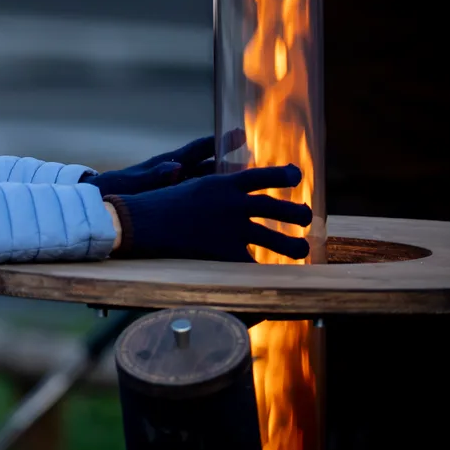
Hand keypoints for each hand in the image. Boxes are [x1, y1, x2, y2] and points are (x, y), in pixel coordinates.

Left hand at [83, 130, 246, 196]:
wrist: (103, 203)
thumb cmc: (116, 189)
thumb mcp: (134, 183)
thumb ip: (155, 175)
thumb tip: (175, 167)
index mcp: (169, 164)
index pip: (199, 149)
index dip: (219, 141)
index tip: (240, 133)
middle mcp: (177, 173)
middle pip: (210, 166)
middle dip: (231, 164)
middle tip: (257, 163)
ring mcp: (177, 188)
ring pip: (207, 184)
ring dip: (225, 185)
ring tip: (250, 188)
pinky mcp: (175, 203)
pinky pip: (198, 201)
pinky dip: (212, 203)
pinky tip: (228, 214)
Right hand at [103, 163, 312, 261]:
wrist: (143, 222)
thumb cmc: (160, 203)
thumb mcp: (193, 186)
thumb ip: (217, 189)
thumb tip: (234, 191)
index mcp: (224, 182)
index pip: (263, 176)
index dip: (283, 176)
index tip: (296, 176)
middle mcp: (234, 204)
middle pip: (276, 207)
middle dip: (296, 213)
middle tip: (306, 217)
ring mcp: (231, 228)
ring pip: (273, 237)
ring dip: (291, 245)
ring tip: (303, 250)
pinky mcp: (224, 252)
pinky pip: (251, 263)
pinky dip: (262, 268)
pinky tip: (272, 273)